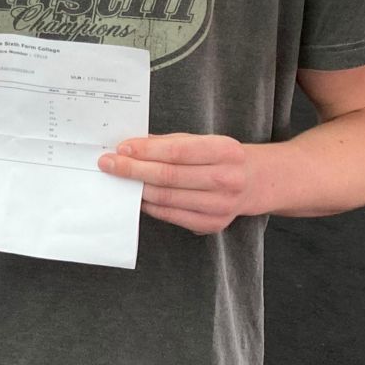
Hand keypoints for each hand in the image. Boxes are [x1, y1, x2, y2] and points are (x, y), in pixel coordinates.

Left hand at [99, 134, 258, 234]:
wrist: (256, 181)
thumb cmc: (221, 157)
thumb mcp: (202, 140)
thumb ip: (168, 143)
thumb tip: (131, 147)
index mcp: (225, 151)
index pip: (177, 152)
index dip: (145, 151)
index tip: (121, 149)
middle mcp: (227, 180)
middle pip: (169, 177)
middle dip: (133, 170)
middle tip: (108, 164)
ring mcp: (221, 206)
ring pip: (167, 198)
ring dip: (138, 189)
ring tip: (119, 179)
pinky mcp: (213, 224)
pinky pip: (171, 215)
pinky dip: (150, 205)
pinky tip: (138, 196)